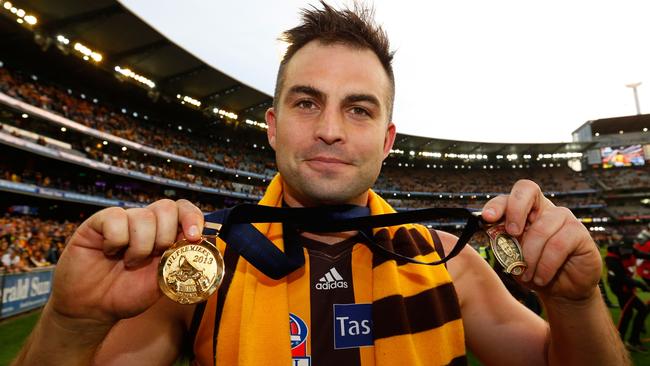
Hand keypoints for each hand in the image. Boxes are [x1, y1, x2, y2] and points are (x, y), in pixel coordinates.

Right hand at [49, 199, 202, 324]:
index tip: (193, 236)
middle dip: (165, 236)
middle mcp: (145, 223)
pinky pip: (116, 218)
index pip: (184, 210)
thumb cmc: (128, 294)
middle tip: (154, 256)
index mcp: (164, 234)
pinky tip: (110, 252)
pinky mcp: (98, 222)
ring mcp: (123, 220)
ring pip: (143, 216)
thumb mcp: (162, 281)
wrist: (93, 309)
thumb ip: (180, 261)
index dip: (192, 217)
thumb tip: (200, 243)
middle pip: (167, 208)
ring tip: (130, 263)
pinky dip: (117, 240)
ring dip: (140, 246)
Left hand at [481, 180, 601, 301]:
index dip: (497, 204)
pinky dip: (545, 265)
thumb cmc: (534, 270)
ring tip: (526, 276)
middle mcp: (543, 208)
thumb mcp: (512, 256)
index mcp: (524, 210)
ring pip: (541, 229)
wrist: (563, 289)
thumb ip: (501, 241)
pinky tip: (541, 278)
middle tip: (512, 234)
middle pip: (527, 189)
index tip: (487, 218)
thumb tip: (488, 231)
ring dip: (530, 257)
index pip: (509, 196)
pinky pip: (558, 244)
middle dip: (515, 210)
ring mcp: (563, 217)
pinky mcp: (579, 232)